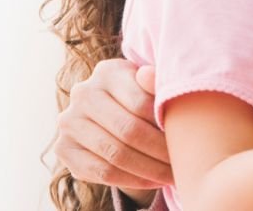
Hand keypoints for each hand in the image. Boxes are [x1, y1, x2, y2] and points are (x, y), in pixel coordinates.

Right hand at [53, 58, 172, 190]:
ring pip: (116, 154)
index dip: (166, 125)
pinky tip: (153, 182)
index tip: (188, 140)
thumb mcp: (150, 85)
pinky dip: (132, 180)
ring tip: (172, 175)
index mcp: (108, 71)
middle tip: (183, 163)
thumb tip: (150, 76)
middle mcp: (83, 93)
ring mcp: (69, 121)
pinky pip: (102, 171)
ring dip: (149, 169)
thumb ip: (155, 82)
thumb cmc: (140, 96)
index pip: (140, 103)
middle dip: (160, 151)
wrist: (109, 113)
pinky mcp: (64, 148)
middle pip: (128, 130)